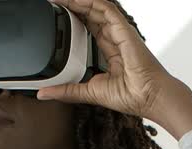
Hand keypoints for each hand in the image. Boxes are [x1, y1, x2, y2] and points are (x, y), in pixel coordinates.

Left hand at [35, 0, 176, 117]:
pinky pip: (106, 9)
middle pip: (90, 16)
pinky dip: (91, 2)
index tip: (57, 18)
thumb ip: (66, 91)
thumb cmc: (131, 96)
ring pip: (96, 9)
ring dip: (78, 2)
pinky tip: (76, 0)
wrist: (148, 97)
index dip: (73, 21)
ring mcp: (119, 33)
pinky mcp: (123, 30)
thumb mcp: (88, 93)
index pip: (88, 29)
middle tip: (54, 3)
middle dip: (72, 8)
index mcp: (108, 53)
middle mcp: (114, 40)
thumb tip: (43, 94)